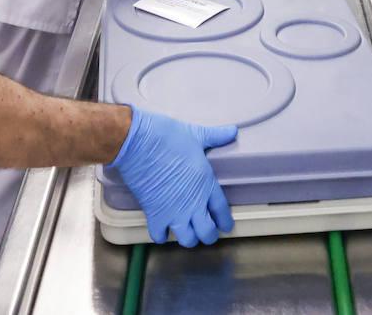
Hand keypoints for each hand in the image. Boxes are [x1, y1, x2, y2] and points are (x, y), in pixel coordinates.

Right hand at [107, 106, 236, 245]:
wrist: (139, 142)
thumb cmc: (168, 137)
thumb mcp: (196, 135)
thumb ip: (216, 136)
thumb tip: (233, 131)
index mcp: (206, 184)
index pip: (222, 211)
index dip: (225, 222)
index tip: (226, 226)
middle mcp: (193, 203)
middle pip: (207, 233)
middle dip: (208, 235)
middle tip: (206, 231)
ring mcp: (173, 211)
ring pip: (187, 240)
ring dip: (188, 237)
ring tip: (187, 231)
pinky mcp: (154, 214)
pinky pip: (160, 236)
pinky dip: (162, 235)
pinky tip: (163, 228)